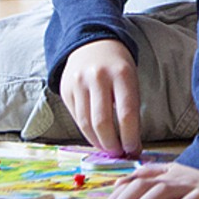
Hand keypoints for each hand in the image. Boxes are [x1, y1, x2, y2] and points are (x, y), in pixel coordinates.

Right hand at [59, 39, 140, 157]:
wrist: (93, 45)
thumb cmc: (117, 68)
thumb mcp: (131, 81)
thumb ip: (130, 110)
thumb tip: (131, 146)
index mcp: (121, 74)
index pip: (126, 114)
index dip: (130, 138)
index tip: (133, 150)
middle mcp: (97, 76)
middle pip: (102, 122)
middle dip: (112, 145)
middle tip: (119, 154)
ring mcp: (78, 82)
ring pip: (86, 124)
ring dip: (98, 143)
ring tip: (108, 149)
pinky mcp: (65, 89)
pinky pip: (76, 118)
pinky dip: (87, 132)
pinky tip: (96, 136)